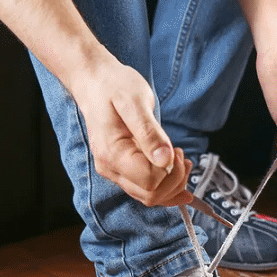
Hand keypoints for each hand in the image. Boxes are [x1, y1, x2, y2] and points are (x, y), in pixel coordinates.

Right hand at [71, 59, 192, 206]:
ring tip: (180, 159)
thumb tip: (165, 160)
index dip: (170, 171)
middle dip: (175, 180)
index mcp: (113, 153)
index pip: (150, 181)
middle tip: (181, 155)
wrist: (95, 81)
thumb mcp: (135, 103)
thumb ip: (150, 133)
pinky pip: (144, 188)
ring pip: (149, 195)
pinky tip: (177, 176)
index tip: (176, 150)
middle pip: (150, 195)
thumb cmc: (114, 87)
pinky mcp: (121, 168)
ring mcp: (114, 170)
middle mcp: (110, 167)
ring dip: (172, 184)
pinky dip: (164, 186)